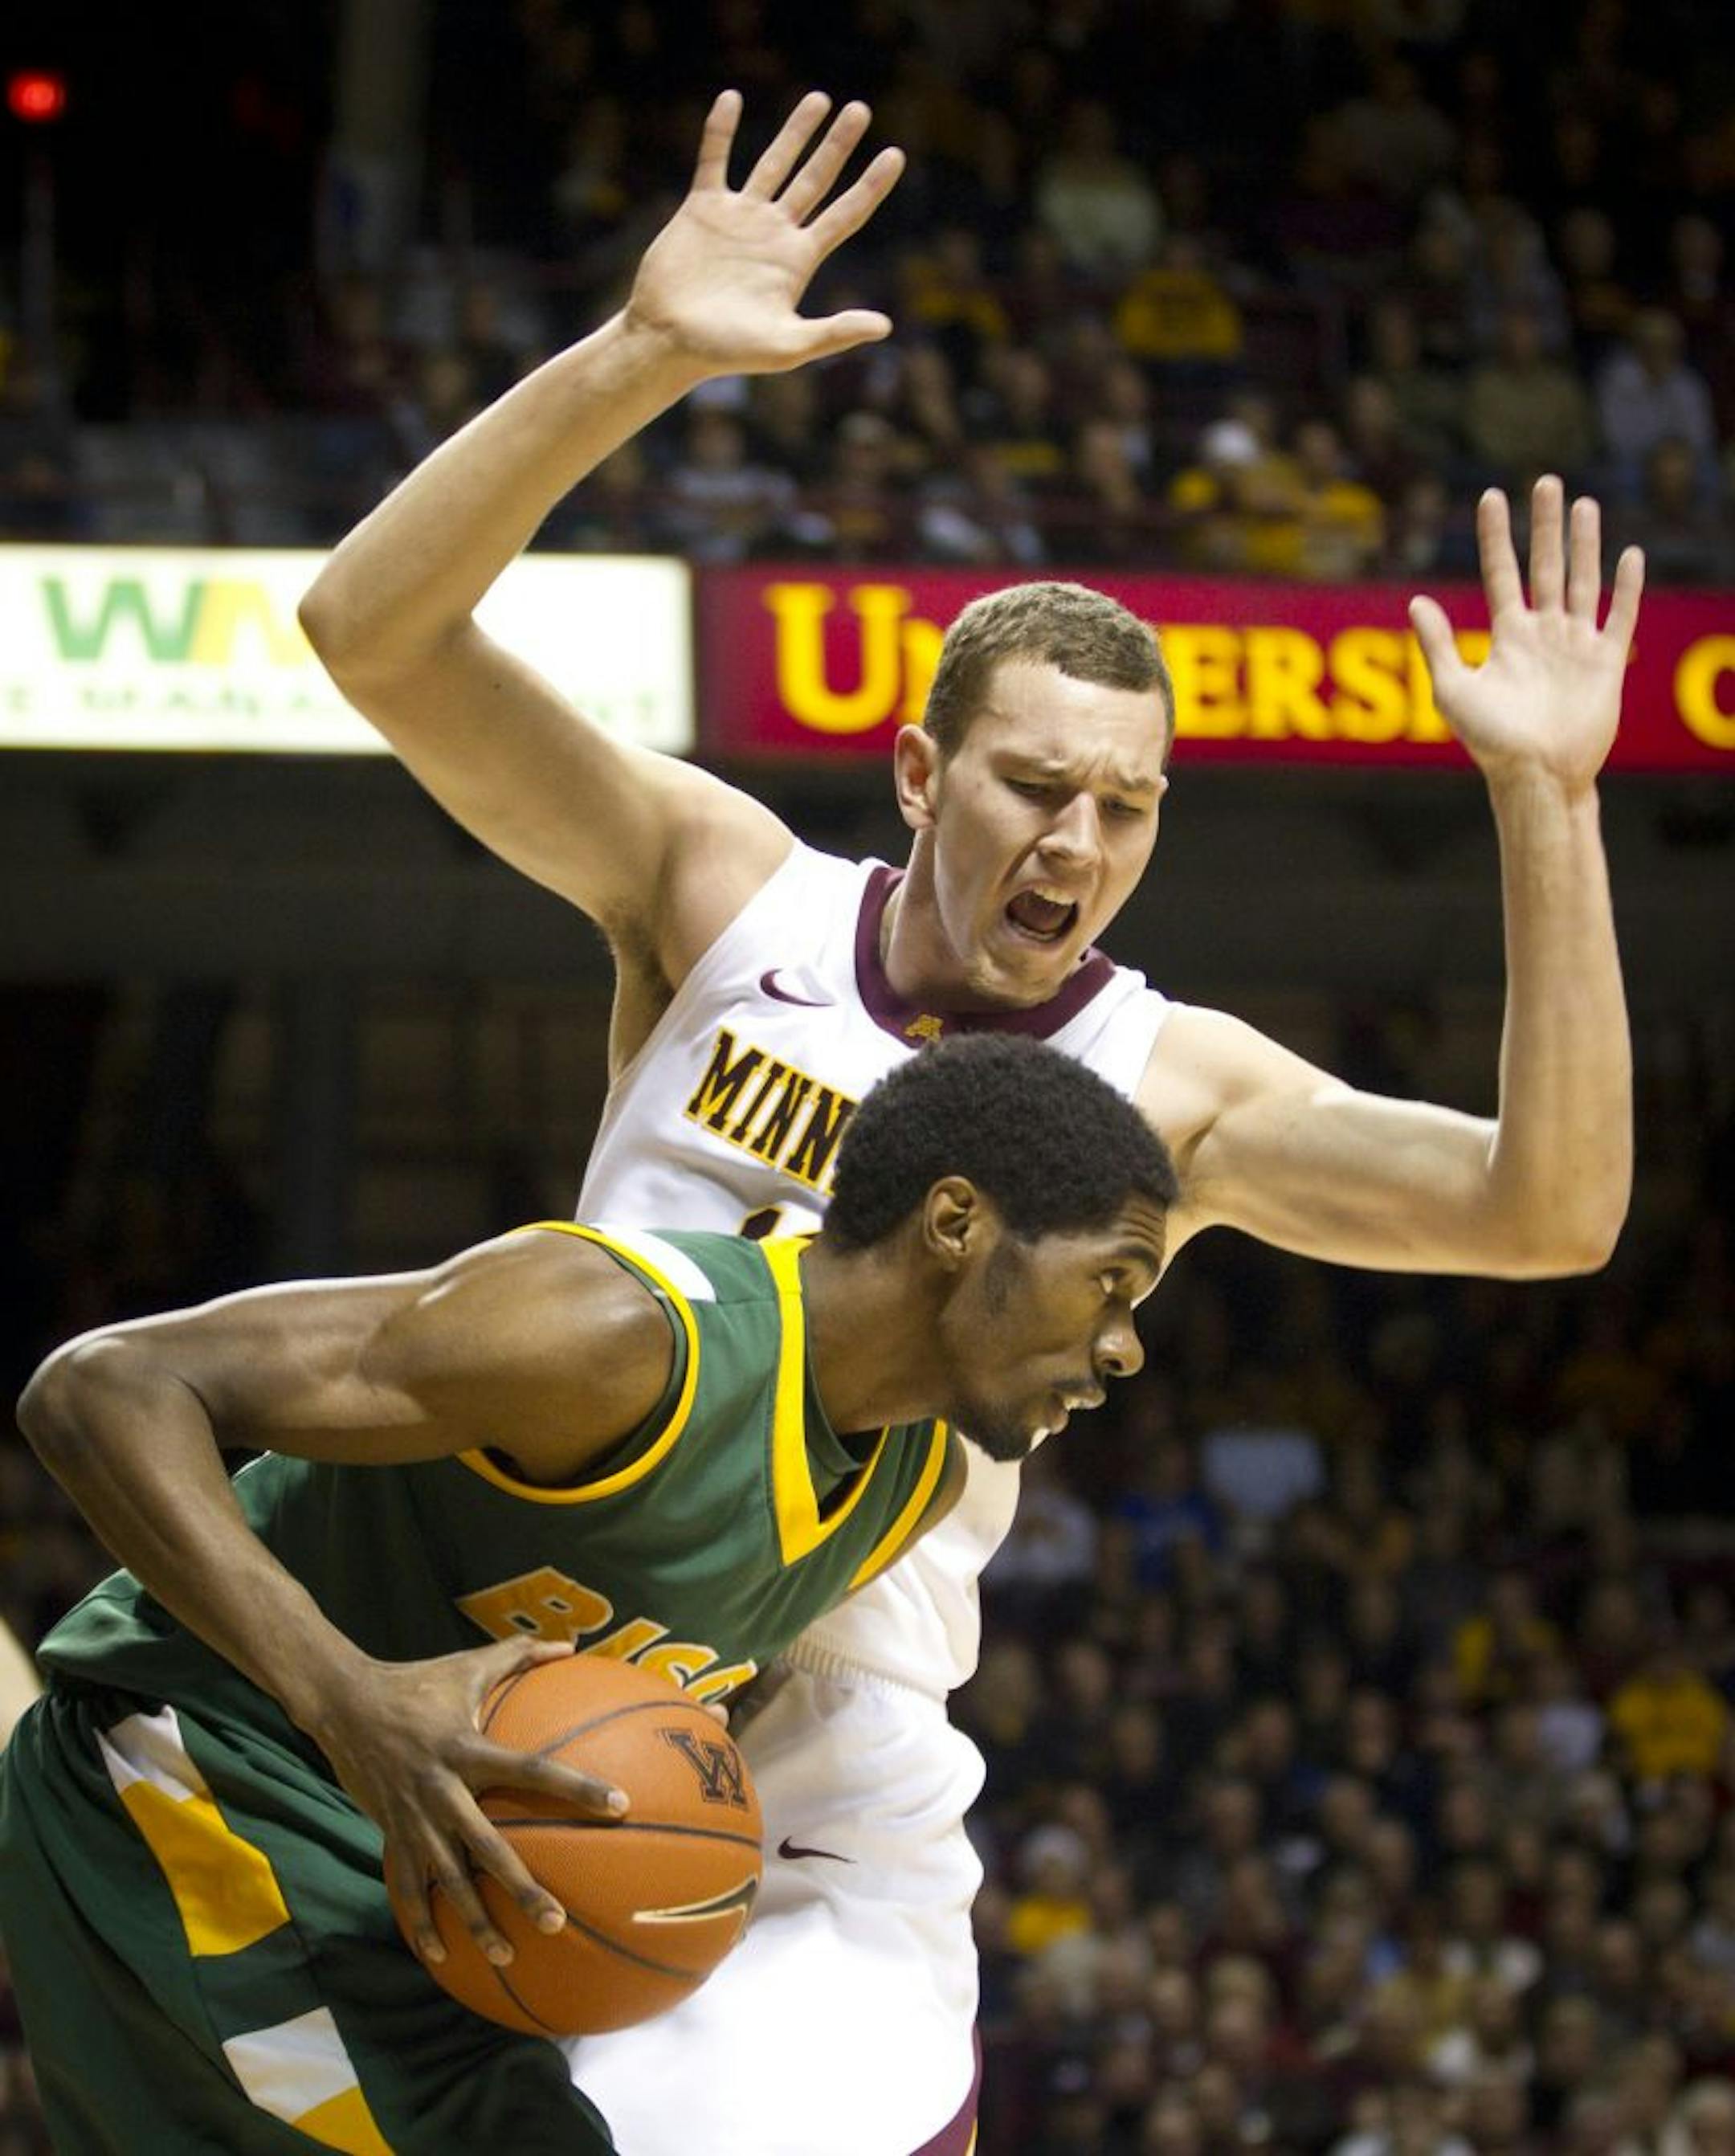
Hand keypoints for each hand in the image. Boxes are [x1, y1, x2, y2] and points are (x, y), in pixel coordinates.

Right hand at [308, 1637, 625, 1967]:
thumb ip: (518, 1656)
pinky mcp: (390, 1833)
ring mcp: (413, 1818)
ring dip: (475, 1920)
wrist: (343, 1705)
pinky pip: (406, 1887)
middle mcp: (442, 1790)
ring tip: (507, 1955)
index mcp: (467, 1749)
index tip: (618, 1805)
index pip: (532, 1770)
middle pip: (487, 1848)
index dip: (575, 1787)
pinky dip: (422, 1923)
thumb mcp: (466, 1666)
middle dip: (520, 1888)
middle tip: (556, 1920)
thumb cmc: (415, 1684)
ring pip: (447, 1880)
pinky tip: (442, 1956)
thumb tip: (570, 1644)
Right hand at [623, 89, 903, 378]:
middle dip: (838, 146)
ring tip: (819, 98)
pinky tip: (731, 98)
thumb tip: (885, 326)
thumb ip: (835, 333)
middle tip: (860, 110)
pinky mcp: (702, 209)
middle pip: (816, 179)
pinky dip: (720, 130)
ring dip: (795, 131)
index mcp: (798, 260)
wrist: (668, 342)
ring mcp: (739, 217)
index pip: (845, 214)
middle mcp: (774, 233)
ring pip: (774, 162)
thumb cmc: (727, 353)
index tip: (895, 155)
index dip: (870, 186)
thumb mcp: (788, 347)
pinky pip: (713, 160)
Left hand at [1409, 477, 1643, 792]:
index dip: (1495, 536)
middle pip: (1544, 566)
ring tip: (1584, 504)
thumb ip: (1438, 645)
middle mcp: (1541, 633)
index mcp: (1506, 636)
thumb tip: (1415, 601)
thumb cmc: (1490, 742)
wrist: (1536, 777)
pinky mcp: (1604, 663)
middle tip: (1546, 481)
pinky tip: (1629, 556)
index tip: (1490, 497)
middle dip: (1545, 526)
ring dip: (1584, 544)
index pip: (1500, 573)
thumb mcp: (1455, 690)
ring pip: (1581, 581)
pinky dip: (1625, 588)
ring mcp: (1574, 645)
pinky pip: (1617, 617)